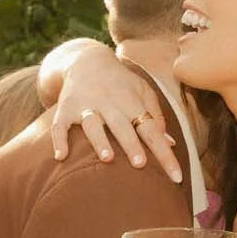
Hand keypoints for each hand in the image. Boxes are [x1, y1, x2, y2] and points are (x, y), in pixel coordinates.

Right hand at [50, 48, 180, 182]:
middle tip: (140, 164)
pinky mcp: (66, 109)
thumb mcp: (143, 92)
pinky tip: (61, 156)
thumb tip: (170, 143)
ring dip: (99, 140)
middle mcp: (109, 102)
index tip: (177, 176)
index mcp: (132, 101)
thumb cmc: (121, 83)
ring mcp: (86, 105)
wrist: (86, 61)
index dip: (164, 153)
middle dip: (131, 144)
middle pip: (122, 125)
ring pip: (92, 124)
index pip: (152, 130)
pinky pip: (60, 125)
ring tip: (107, 158)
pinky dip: (59, 139)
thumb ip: (156, 117)